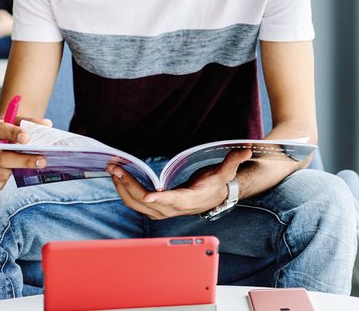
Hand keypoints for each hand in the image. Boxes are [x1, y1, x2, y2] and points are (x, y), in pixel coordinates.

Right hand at [0, 115, 51, 190]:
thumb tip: (46, 125)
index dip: (13, 133)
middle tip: (42, 162)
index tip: (27, 138)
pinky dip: (4, 181)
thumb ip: (32, 123)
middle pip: (1, 158)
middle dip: (24, 161)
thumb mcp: (17, 123)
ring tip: (16, 165)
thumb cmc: (7, 133)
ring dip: (14, 172)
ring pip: (0, 174)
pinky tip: (4, 172)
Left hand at [106, 148, 251, 219]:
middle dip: (129, 185)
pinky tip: (118, 176)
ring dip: (122, 187)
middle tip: (115, 167)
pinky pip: (135, 202)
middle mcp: (173, 208)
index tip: (149, 196)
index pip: (174, 201)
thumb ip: (233, 161)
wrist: (213, 198)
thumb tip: (246, 149)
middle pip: (146, 202)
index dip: (161, 199)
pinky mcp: (155, 208)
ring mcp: (162, 210)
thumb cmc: (217, 182)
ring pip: (136, 203)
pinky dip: (124, 190)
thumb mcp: (225, 171)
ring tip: (112, 169)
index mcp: (189, 200)